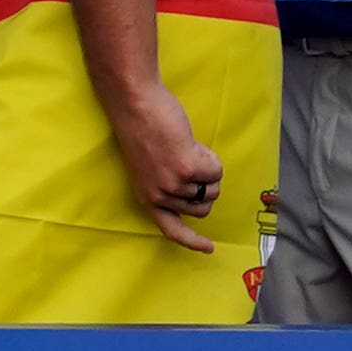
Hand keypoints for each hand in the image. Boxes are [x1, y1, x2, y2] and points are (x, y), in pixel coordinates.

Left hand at [108, 73, 226, 249]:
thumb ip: (166, 184)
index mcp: (146, 197)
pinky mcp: (188, 169)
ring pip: (212, 189)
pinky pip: (217, 171)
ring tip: (184, 148)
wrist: (135, 102)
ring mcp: (174, 185)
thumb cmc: (142, 127)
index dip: (191, 241)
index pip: (171, 230)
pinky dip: (210, 156)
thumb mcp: (148, 167)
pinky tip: (190, 142)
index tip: (209, 248)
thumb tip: (194, 194)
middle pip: (203, 208)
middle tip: (189, 162)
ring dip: (207, 169)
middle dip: (205, 188)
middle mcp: (159, 196)